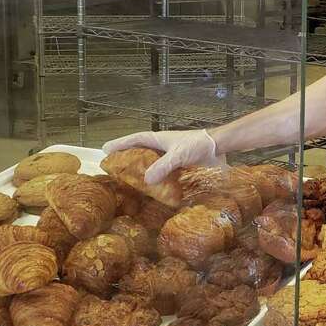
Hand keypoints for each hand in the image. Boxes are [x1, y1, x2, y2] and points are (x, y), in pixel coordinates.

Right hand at [102, 129, 223, 183]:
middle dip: (128, 157)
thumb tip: (146, 180)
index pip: (134, 139)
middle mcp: (163, 146)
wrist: (219, 146)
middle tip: (114, 166)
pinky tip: (154, 186)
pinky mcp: (181, 164)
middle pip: (141, 150)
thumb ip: (162, 166)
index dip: (120, 144)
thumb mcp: (178, 155)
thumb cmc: (198, 145)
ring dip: (142, 168)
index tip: (106, 149)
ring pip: (152, 160)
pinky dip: (158, 177)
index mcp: (158, 139)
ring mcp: (172, 155)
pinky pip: (165, 170)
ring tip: (129, 179)